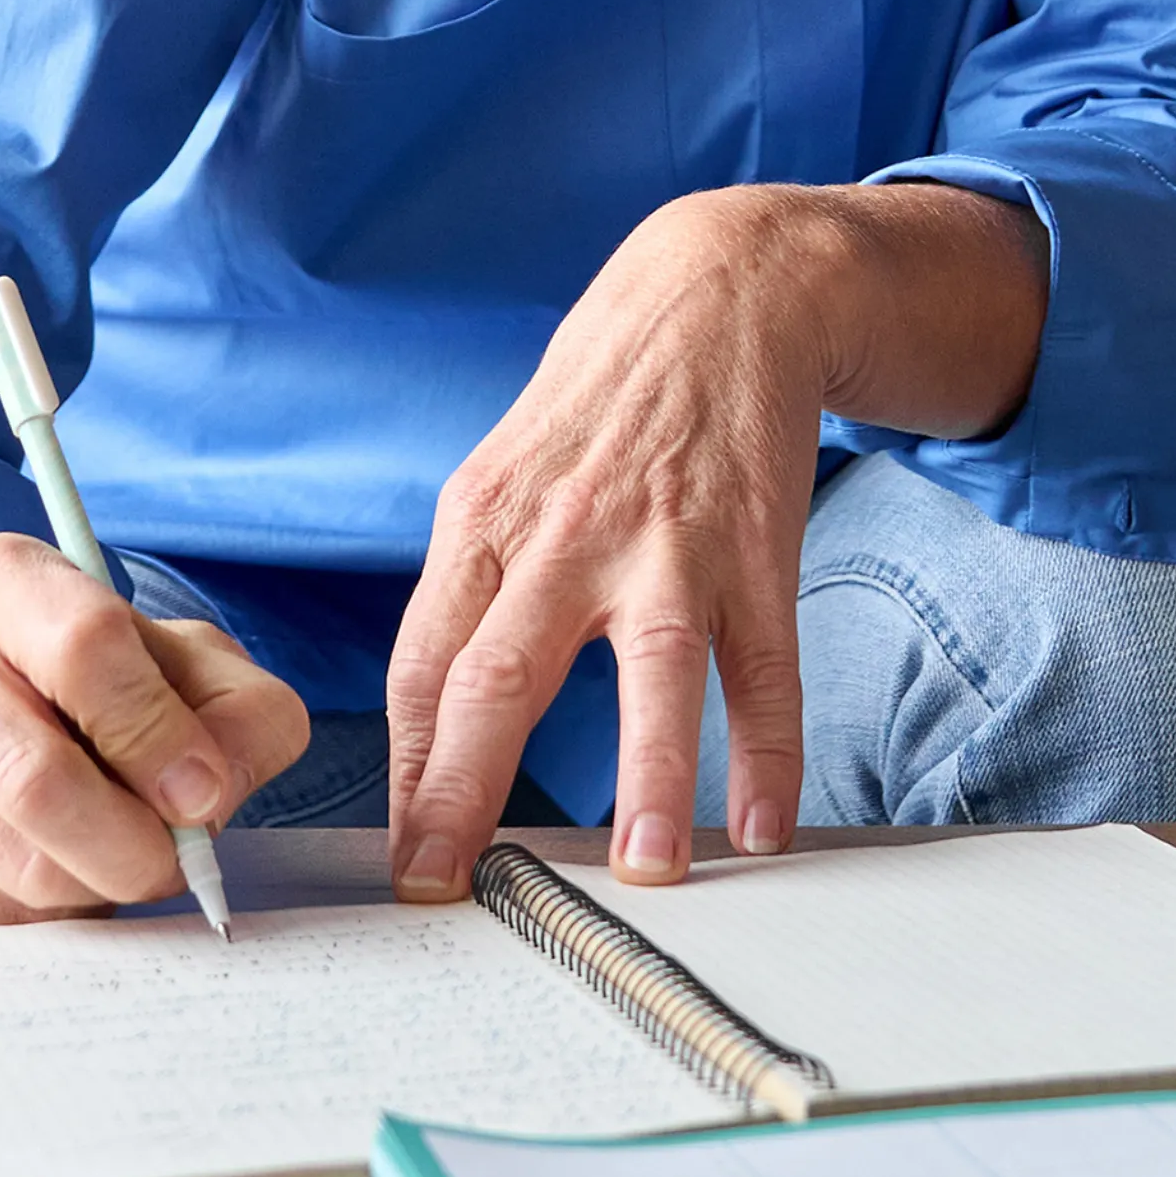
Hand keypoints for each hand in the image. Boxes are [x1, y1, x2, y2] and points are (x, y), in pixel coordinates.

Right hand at [0, 536, 313, 923]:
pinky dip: (60, 907)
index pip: (83, 651)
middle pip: (36, 782)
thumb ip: (240, 712)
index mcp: (6, 582)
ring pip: (21, 866)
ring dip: (103, 882)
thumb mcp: (191, 658)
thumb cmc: (104, 675)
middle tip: (178, 855)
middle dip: (134, 845)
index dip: (157, 735)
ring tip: (126, 849)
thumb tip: (208, 795)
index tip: (205, 789)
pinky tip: (70, 858)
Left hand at [384, 184, 1042, 899]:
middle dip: (465, 789)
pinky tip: (762, 824)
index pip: (423, 666)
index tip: (407, 851)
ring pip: (651, 672)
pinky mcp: (755, 549)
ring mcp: (667, 544)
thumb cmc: (593, 408)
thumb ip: (470, 591)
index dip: (408, 767)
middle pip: (499, 674)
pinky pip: (764, 664)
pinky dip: (768, 750)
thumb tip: (430, 721)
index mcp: (483, 524)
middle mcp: (565, 536)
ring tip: (644, 872)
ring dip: (650, 779)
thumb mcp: (499, 478)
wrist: (715, 293)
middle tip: (448, 882)